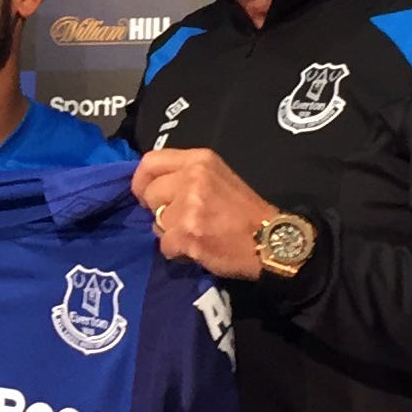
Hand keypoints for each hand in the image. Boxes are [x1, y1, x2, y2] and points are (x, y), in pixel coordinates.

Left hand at [132, 149, 277, 280]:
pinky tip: (199, 248)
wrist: (270, 240)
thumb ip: (185, 176)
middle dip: (160, 211)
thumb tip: (151, 188)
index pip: (150, 161)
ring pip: (156, 222)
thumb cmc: (244, 211)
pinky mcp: (189, 233)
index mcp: (199, 160)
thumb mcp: (217, 177)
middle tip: (183, 219)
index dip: (142, 181)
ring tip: (195, 234)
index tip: (146, 195)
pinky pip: (165, 246)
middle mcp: (193, 177)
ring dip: (170, 233)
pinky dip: (178, 252)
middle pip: (150, 194)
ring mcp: (190, 206)